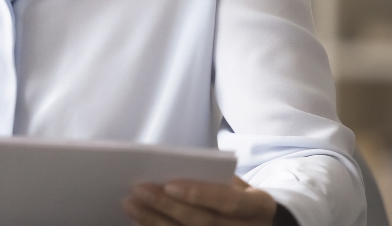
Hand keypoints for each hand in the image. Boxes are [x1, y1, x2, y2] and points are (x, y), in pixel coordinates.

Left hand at [122, 176, 276, 225]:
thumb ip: (213, 179)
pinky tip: (138, 222)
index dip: (200, 194)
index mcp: (258, 207)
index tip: (169, 184)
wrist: (261, 224)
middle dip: (167, 206)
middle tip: (138, 189)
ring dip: (155, 221)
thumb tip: (170, 171)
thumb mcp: (238, 184)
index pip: (229, 201)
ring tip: (130, 204)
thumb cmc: (240, 196)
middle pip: (203, 222)